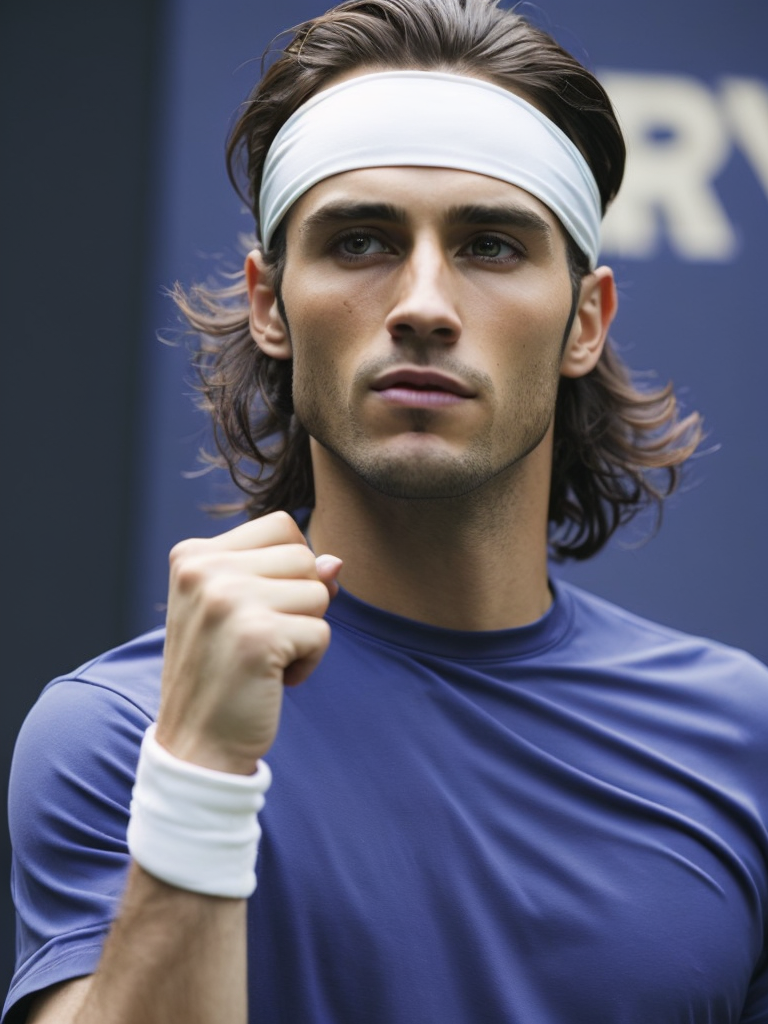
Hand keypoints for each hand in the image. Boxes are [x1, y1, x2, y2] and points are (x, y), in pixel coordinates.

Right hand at [155, 512, 341, 773]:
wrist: (197, 744)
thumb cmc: (223, 672)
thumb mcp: (243, 610)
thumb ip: (285, 576)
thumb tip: (336, 562)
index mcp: (192, 555)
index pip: (281, 525)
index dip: (289, 570)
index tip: (257, 609)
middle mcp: (204, 569)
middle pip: (304, 556)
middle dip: (299, 601)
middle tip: (259, 638)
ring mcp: (228, 599)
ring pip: (319, 591)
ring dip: (305, 631)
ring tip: (266, 658)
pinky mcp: (257, 635)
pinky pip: (322, 631)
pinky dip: (309, 661)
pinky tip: (273, 679)